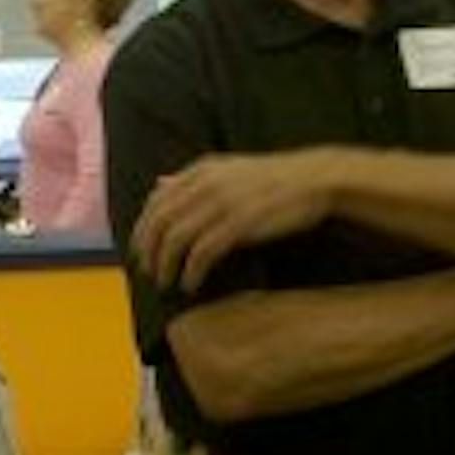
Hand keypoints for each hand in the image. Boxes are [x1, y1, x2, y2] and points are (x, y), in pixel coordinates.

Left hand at [131, 151, 334, 292]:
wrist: (315, 180)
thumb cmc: (274, 178)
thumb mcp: (227, 170)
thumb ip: (192, 179)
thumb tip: (159, 184)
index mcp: (201, 170)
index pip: (156, 201)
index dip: (142, 229)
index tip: (140, 251)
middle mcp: (206, 184)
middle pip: (160, 222)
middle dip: (148, 251)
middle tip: (148, 273)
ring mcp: (222, 203)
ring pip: (175, 239)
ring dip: (165, 265)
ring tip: (166, 282)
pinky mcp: (239, 224)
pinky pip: (202, 253)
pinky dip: (190, 272)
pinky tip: (190, 284)